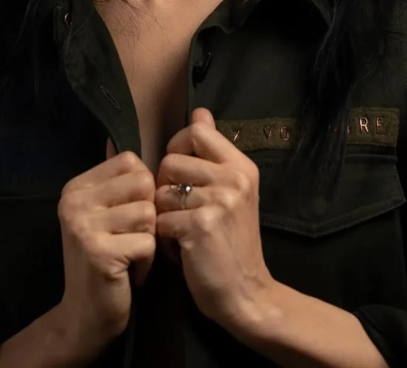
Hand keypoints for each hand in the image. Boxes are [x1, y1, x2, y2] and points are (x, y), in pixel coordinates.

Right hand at [54, 141, 156, 359]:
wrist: (83, 316)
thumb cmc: (102, 259)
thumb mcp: (101, 213)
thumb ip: (112, 179)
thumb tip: (114, 139)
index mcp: (76, 187)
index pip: (130, 161)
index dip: (143, 188)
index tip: (128, 214)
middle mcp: (75, 202)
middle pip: (144, 183)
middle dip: (149, 213)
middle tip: (132, 237)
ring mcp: (84, 226)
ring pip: (149, 213)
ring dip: (149, 239)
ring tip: (130, 254)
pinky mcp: (99, 252)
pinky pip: (148, 242)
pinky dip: (147, 261)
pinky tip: (130, 272)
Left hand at [153, 107, 275, 329]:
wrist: (246, 293)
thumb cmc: (232, 241)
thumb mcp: (232, 191)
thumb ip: (213, 153)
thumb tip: (199, 112)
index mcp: (241, 166)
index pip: (196, 132)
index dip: (178, 147)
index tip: (180, 171)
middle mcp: (234, 179)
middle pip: (171, 160)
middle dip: (164, 185)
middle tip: (178, 208)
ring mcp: (218, 202)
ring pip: (162, 190)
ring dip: (162, 213)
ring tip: (179, 229)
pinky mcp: (200, 226)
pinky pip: (160, 219)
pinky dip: (163, 237)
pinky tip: (180, 248)